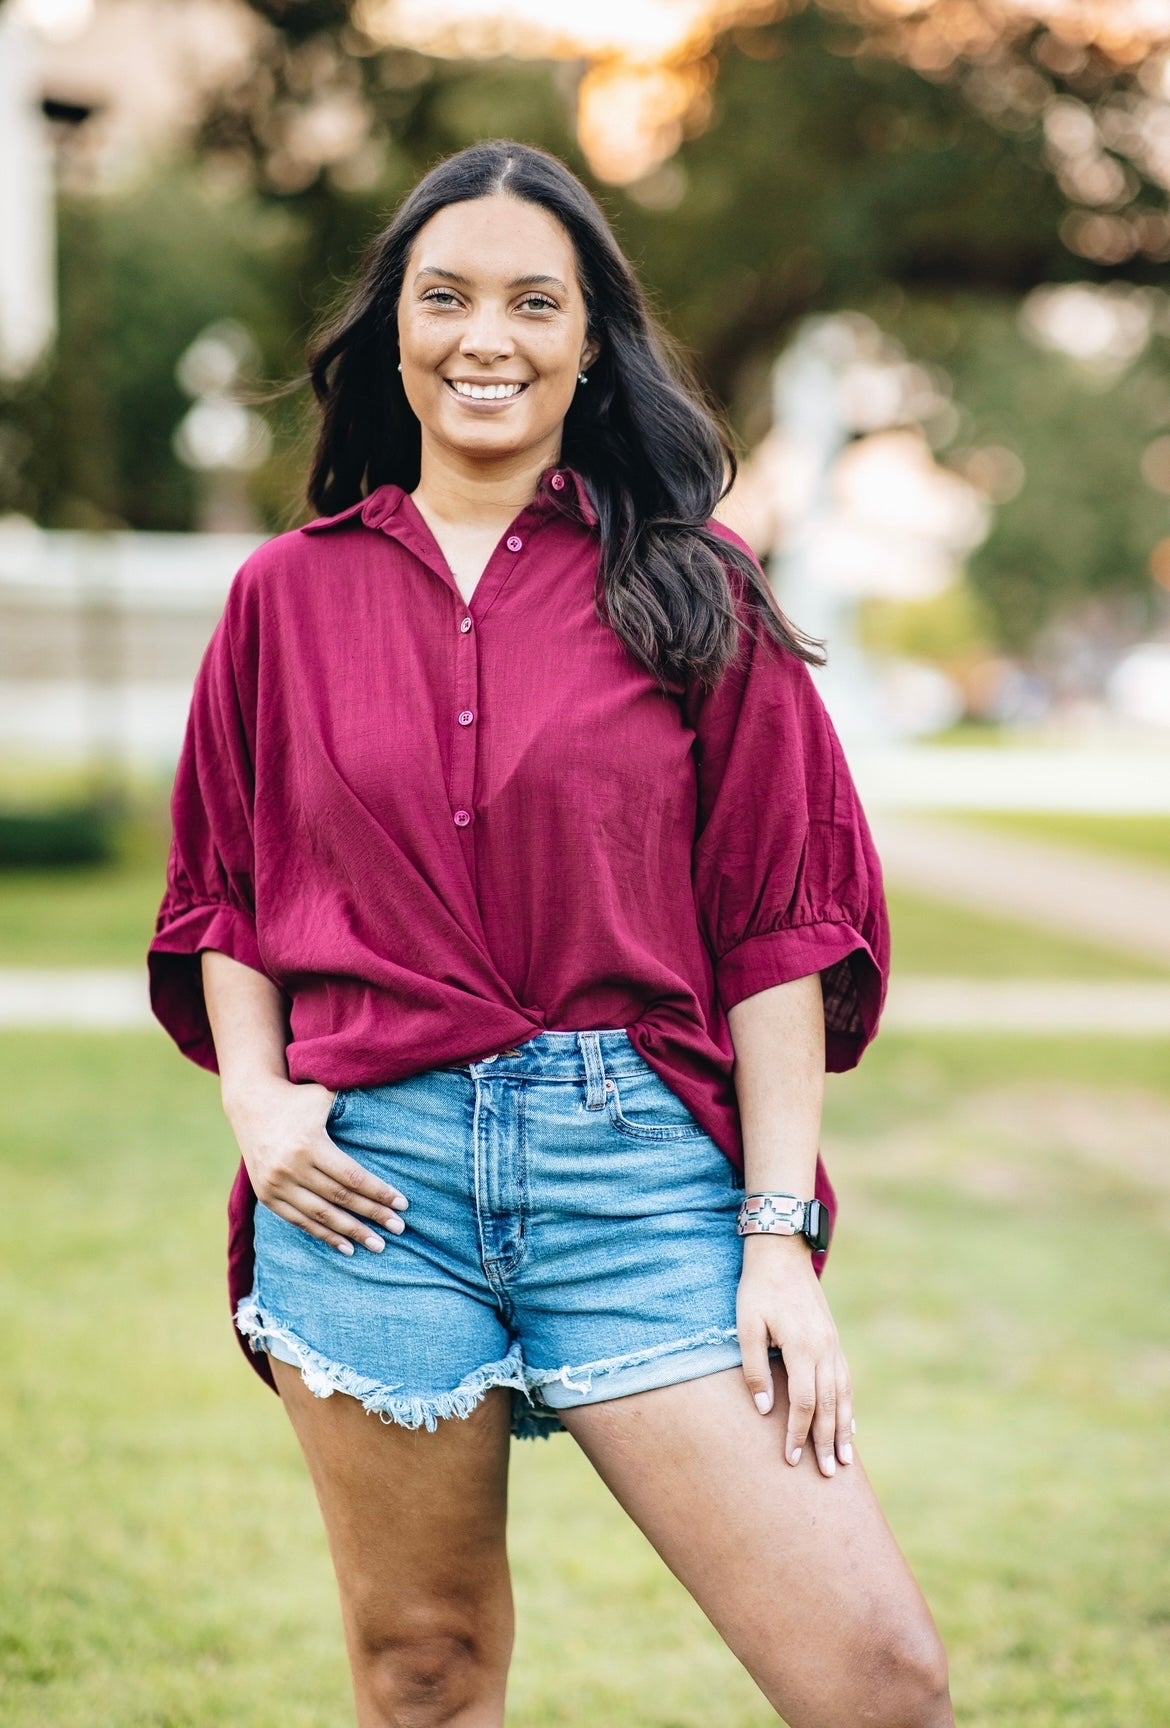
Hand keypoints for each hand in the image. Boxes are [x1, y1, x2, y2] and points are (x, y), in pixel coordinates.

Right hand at [224, 1075, 407, 1255]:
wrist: (250, 1104)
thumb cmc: (297, 1099)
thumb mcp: (324, 1096)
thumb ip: (353, 1105)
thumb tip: (392, 1113)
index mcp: (310, 1144)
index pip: (352, 1177)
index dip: (379, 1193)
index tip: (402, 1204)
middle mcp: (291, 1168)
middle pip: (341, 1199)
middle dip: (372, 1215)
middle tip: (399, 1228)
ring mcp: (276, 1185)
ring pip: (321, 1216)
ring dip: (351, 1233)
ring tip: (378, 1245)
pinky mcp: (266, 1196)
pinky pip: (300, 1221)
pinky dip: (324, 1236)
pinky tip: (347, 1247)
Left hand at [737, 1234, 853, 1476]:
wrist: (782, 1251)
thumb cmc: (758, 1288)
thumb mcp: (747, 1325)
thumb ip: (754, 1368)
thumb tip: (764, 1409)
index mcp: (803, 1348)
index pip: (804, 1403)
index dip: (797, 1433)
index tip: (791, 1459)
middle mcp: (824, 1349)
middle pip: (829, 1405)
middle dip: (827, 1442)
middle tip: (829, 1474)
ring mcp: (833, 1344)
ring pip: (843, 1395)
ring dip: (844, 1429)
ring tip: (846, 1459)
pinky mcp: (833, 1339)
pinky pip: (846, 1380)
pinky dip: (849, 1405)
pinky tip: (850, 1424)